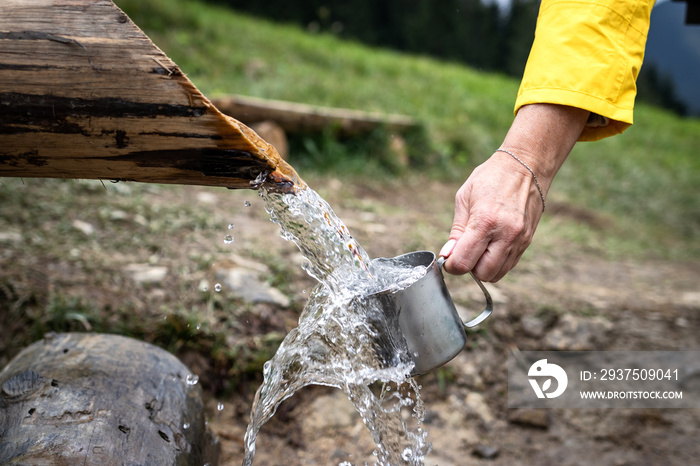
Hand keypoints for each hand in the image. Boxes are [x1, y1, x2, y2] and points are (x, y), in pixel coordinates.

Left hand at [439, 153, 543, 281]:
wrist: (526, 166)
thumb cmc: (491, 178)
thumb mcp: (464, 198)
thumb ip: (457, 230)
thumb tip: (447, 254)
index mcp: (485, 222)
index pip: (464, 262)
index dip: (451, 265)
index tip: (448, 258)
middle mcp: (506, 234)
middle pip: (482, 273)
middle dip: (469, 267)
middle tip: (464, 251)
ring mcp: (519, 240)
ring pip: (497, 274)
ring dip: (483, 267)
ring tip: (479, 247)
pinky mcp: (527, 241)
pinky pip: (508, 265)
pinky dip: (496, 263)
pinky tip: (491, 246)